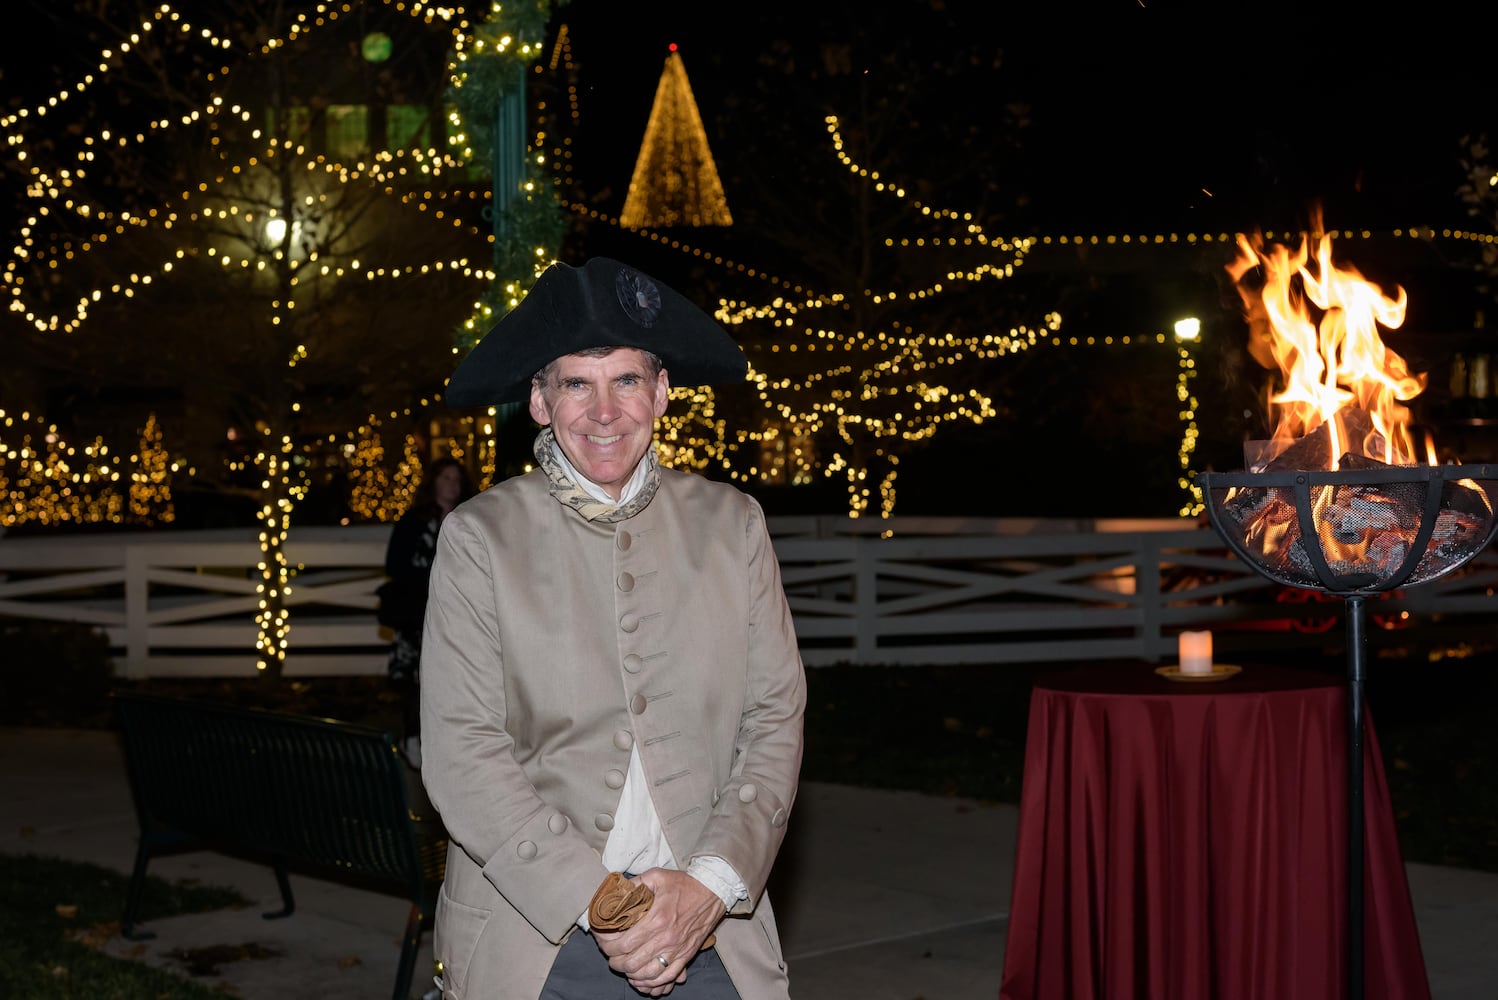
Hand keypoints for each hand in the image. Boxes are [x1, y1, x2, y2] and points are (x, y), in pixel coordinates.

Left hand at [593, 868, 725, 995]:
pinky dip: (652, 982)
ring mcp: (677, 950)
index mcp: (656, 919)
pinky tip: (643, 978)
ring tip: (624, 968)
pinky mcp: (686, 956)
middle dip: (616, 963)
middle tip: (611, 956)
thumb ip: (634, 884)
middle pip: (632, 963)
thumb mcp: (656, 876)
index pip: (624, 944)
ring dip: (631, 974)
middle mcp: (666, 938)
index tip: (603, 943)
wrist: (713, 891)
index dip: (608, 947)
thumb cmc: (684, 884)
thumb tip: (615, 892)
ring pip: (647, 975)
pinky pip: (667, 978)